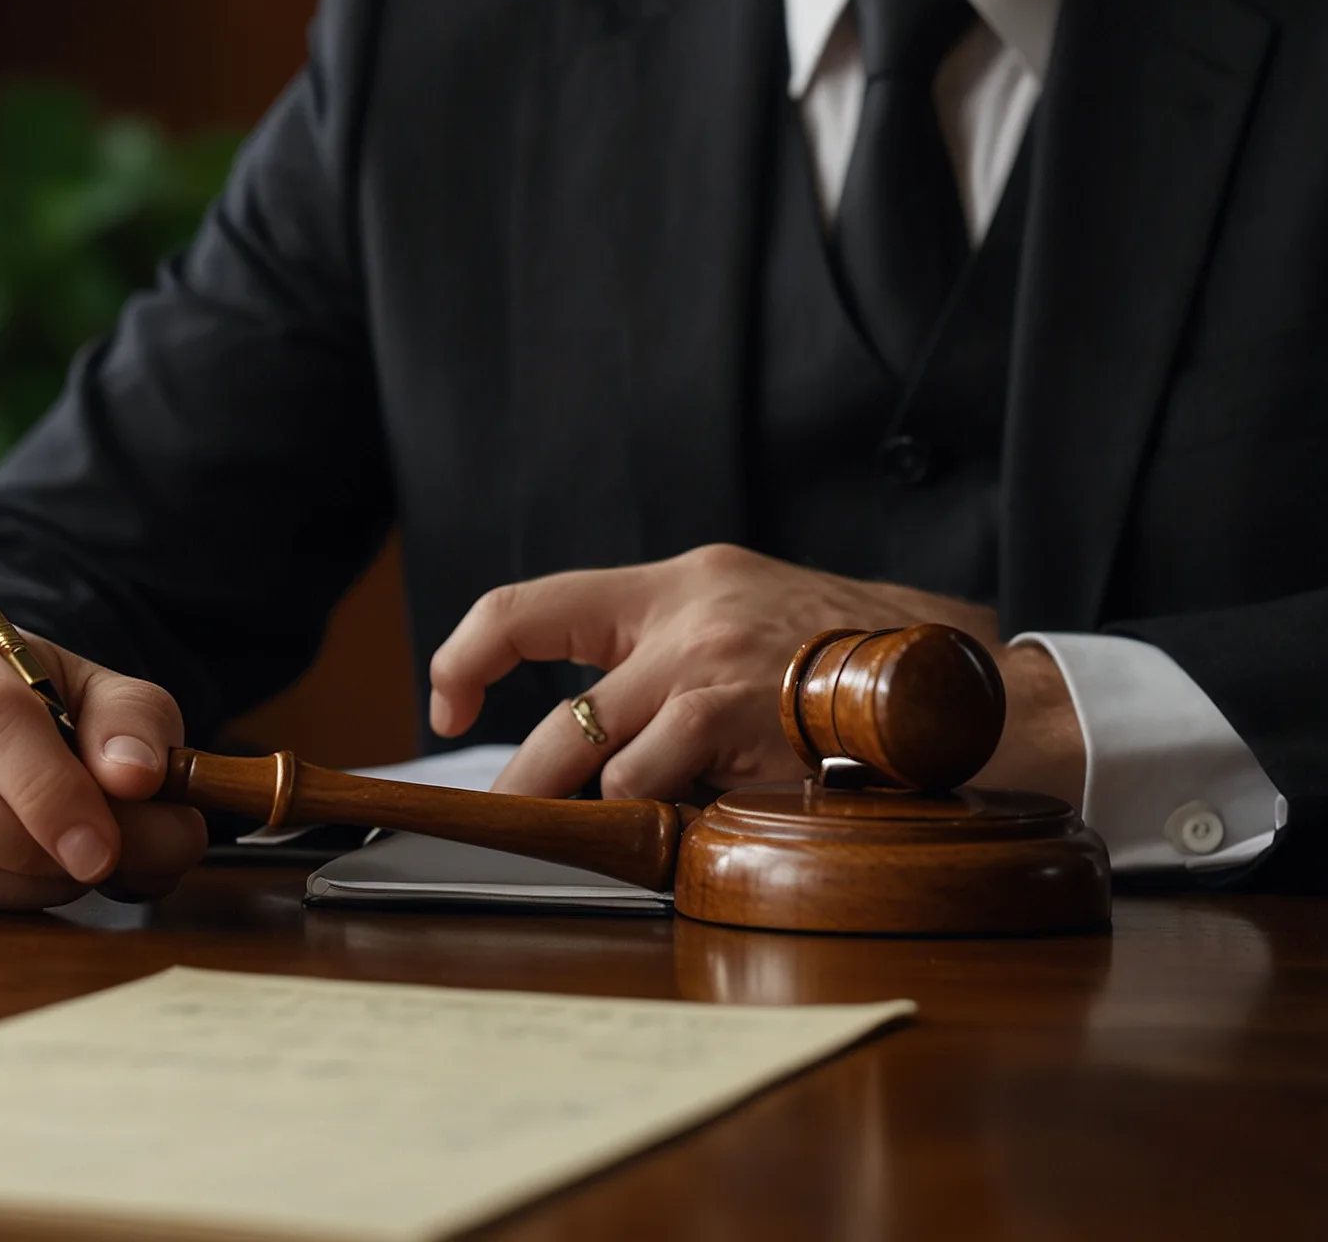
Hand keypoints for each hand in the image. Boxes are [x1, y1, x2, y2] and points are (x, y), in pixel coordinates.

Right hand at [0, 614, 206, 908]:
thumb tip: (137, 777)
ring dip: (26, 882)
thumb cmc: (23, 696)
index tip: (105, 845)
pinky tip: (36, 874)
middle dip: (35, 845)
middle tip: (105, 858)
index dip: (48, 789)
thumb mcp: (86, 684)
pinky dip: (1, 900)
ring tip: (77, 861)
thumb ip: (129, 720)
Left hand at [427, 544, 1084, 802]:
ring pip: (591, 754)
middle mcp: (685, 612)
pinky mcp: (735, 719)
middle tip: (498, 816)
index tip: (450, 704)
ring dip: (585, 808)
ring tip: (592, 837)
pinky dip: (650, 818)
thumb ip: (680, 657)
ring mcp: (707, 666)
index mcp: (682, 581)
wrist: (969, 683)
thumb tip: (603, 732)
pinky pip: (650, 783)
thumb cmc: (869, 663)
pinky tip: (677, 832)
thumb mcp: (760, 622)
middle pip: (549, 701)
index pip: (529, 603)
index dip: (467, 656)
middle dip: (516, 776)